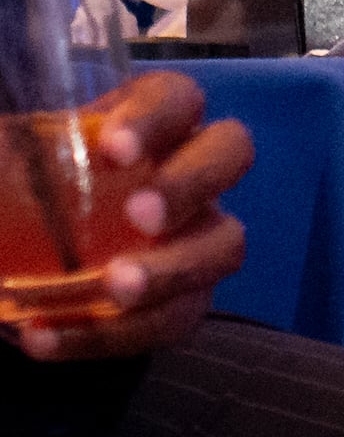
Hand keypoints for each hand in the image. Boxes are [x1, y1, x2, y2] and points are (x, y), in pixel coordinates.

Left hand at [13, 72, 251, 361]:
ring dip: (173, 270)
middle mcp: (183, 172)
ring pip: (222, 246)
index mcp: (142, 124)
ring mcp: (191, 237)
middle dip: (191, 184)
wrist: (11, 266)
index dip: (156, 119)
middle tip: (141, 216)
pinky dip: (110, 336)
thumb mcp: (7, 163)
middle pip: (229, 155)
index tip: (112, 149)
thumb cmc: (10, 197)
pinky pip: (170, 321)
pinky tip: (45, 337)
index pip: (175, 99)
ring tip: (115, 288)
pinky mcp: (177, 301)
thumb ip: (6, 156)